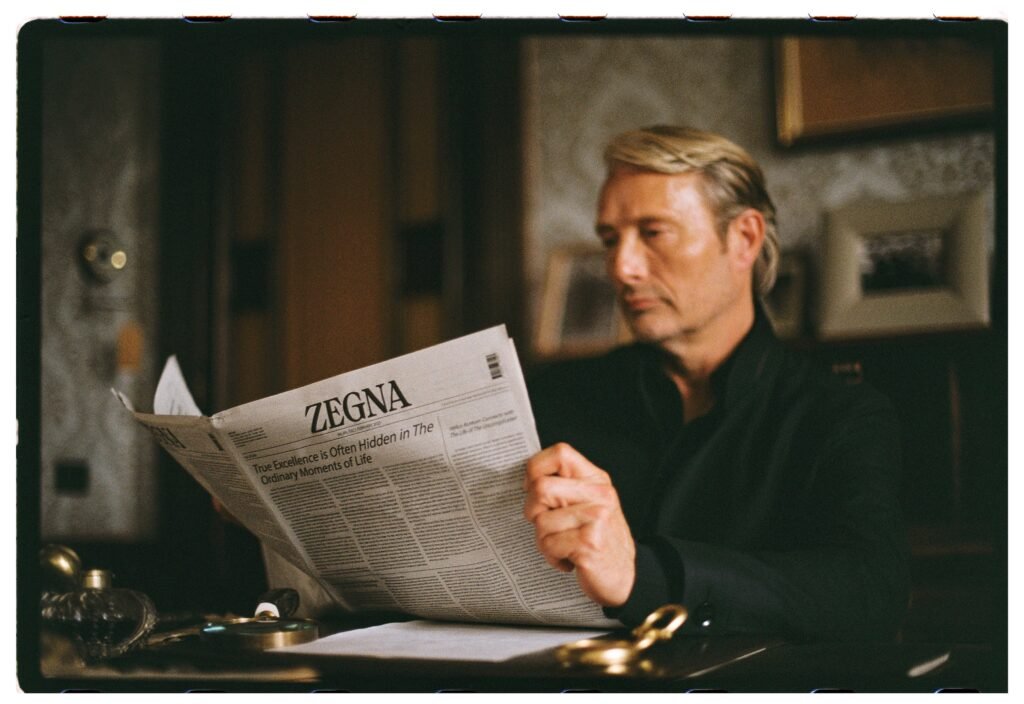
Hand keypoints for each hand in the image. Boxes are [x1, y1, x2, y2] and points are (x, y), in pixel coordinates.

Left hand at [523, 442, 635, 606]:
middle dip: (532, 510)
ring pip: (540, 521)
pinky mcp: (589, 543)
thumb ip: (565, 487)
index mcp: (595, 480)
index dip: (536, 468)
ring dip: (544, 540)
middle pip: (541, 487)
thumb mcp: (588, 504)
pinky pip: (548, 544)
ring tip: (563, 545)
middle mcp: (599, 494)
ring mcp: (597, 517)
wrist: (625, 576)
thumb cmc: (598, 539)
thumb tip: (527, 480)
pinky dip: (552, 557)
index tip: (532, 487)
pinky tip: (569, 558)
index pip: (560, 453)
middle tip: (546, 524)